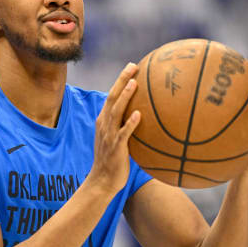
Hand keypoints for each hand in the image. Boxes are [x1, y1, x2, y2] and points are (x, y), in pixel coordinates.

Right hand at [88, 62, 141, 193]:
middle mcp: (104, 124)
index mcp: (104, 120)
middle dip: (122, 80)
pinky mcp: (116, 147)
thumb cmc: (113, 160)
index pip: (112, 95)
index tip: (132, 66)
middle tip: (133, 66)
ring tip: (135, 83)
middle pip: (112, 97)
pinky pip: (123, 133)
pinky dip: (130, 123)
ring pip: (116, 111)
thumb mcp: (117, 139)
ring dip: (125, 96)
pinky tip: (139, 114)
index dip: (121, 80)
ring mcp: (109, 135)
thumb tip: (145, 116)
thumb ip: (126, 126)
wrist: (102, 180)